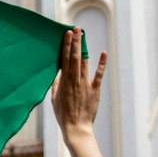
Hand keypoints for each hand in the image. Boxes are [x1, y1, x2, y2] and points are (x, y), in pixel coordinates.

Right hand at [51, 31, 106, 156]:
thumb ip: (56, 85)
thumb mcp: (54, 99)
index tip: (67, 34)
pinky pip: (98, 75)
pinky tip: (103, 53)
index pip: (64, 59)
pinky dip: (101, 64)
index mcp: (63, 82)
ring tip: (84, 35)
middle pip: (74, 57)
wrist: (76, 128)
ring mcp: (85, 84)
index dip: (66, 46)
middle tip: (76, 29)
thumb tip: (57, 74)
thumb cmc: (63, 115)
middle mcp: (74, 80)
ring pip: (84, 62)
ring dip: (84, 48)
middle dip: (75, 41)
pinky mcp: (94, 90)